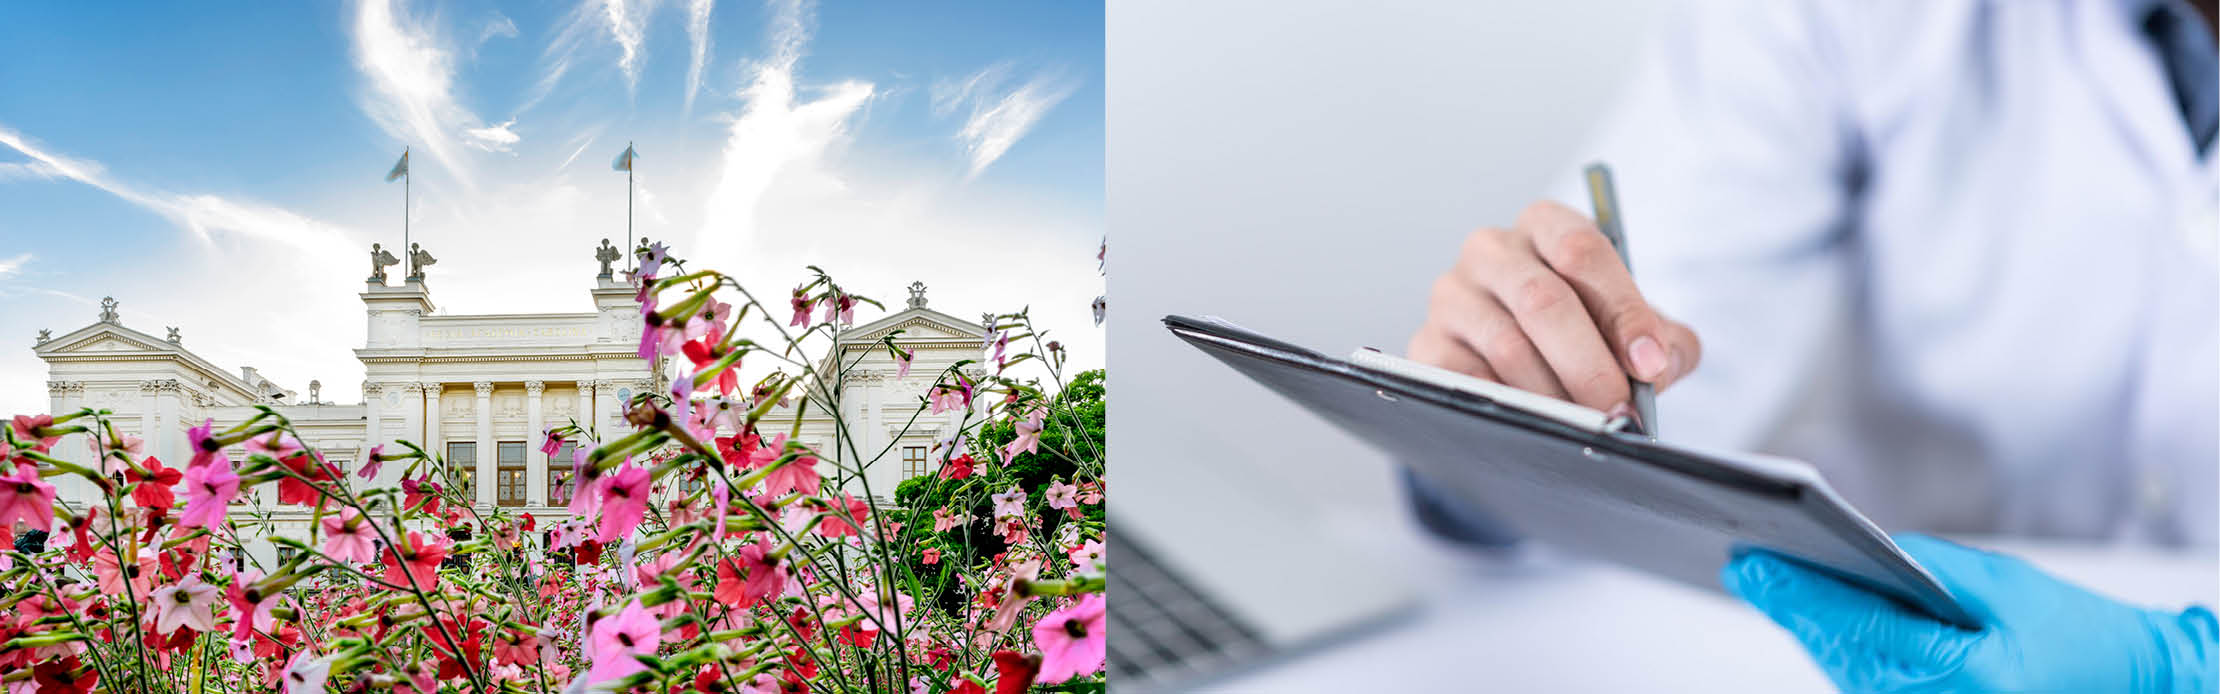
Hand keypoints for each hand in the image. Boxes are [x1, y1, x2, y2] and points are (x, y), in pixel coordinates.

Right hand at [1408, 200, 1699, 416]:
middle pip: (1542, 300)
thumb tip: (1656, 370)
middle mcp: (1491, 250)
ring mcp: (1452, 295)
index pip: (1581, 250)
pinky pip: (1467, 380)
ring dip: (1554, 394)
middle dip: (1589, 363)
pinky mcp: (1427, 345)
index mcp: (1545, 225)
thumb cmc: (1588, 335)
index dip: (1621, 309)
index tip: (1648, 362)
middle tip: (1618, 409)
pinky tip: (1536, 424)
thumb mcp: (1635, 329)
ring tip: (1586, 425)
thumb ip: (1664, 343)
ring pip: (1507, 346)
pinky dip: (1509, 406)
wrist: (1527, 365)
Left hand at [1722, 534, 2217, 692]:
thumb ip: (1932, 567)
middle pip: (1840, 651)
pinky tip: (1809, 617)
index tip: (1753, 566)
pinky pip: (1867, 683)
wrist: (2125, 681)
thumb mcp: (2007, 584)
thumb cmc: (2075, 632)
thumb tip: (1866, 546)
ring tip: (1763, 584)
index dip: (1799, 593)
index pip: (1859, 625)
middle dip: (1790, 607)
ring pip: (1846, 670)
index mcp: (1962, 673)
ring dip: (1807, 629)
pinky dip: (1838, 648)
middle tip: (1743, 568)